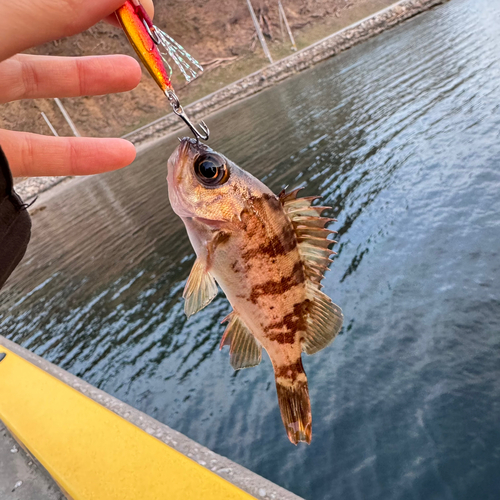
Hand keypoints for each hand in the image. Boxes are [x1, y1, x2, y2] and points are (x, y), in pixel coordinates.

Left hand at [0, 0, 153, 177]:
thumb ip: (45, 12)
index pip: (39, 0)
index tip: (132, 2)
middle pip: (39, 31)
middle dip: (94, 24)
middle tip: (135, 24)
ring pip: (40, 90)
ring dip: (93, 84)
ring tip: (133, 75)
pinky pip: (40, 152)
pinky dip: (82, 155)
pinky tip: (119, 153)